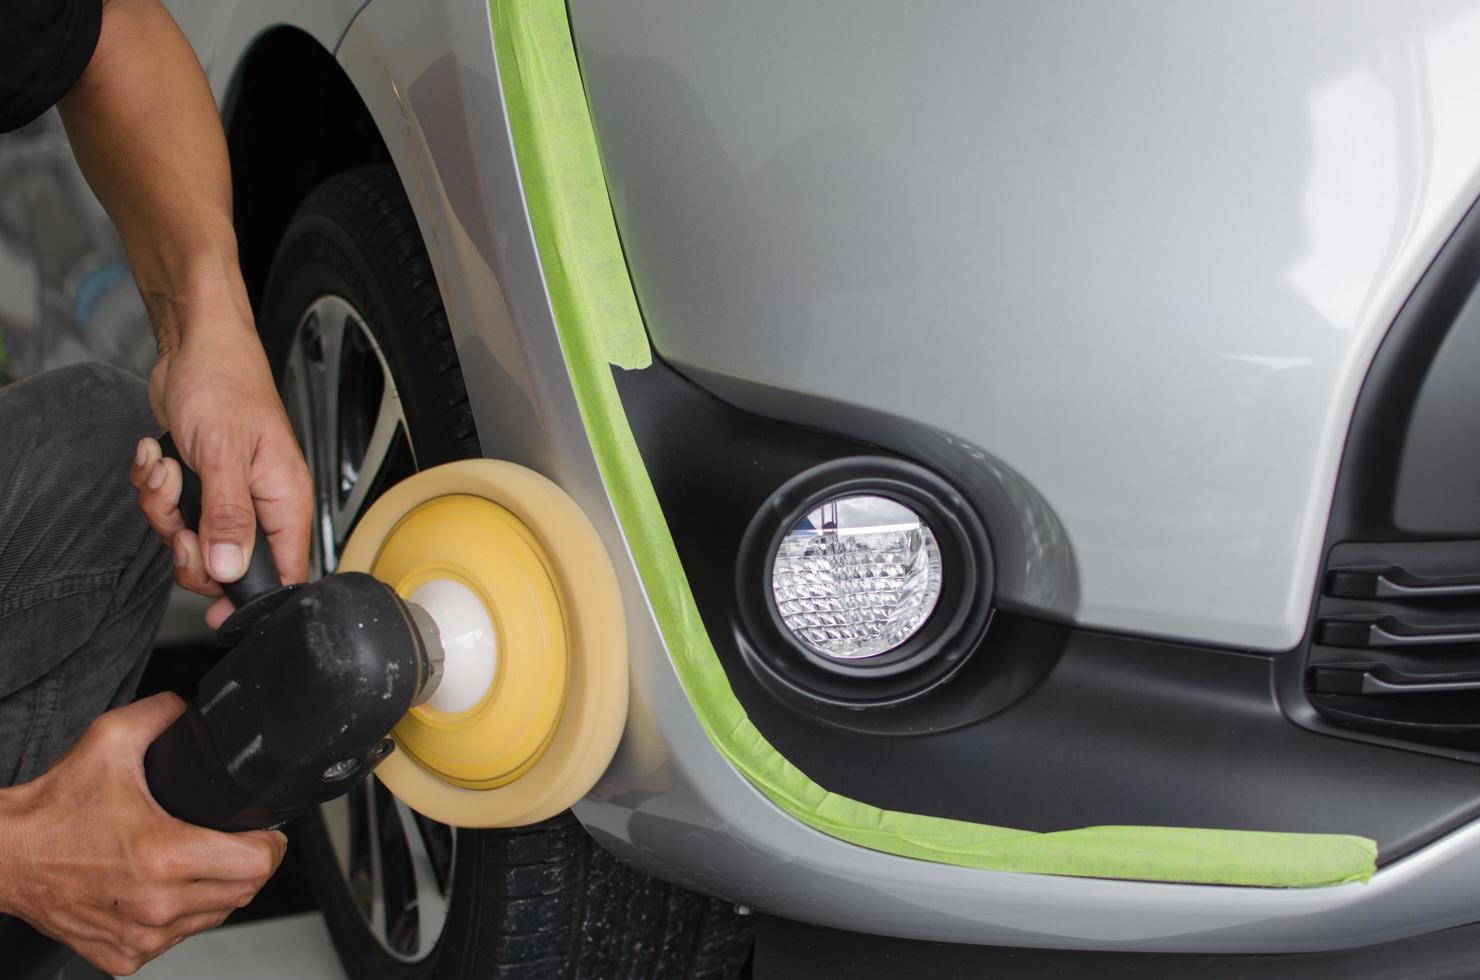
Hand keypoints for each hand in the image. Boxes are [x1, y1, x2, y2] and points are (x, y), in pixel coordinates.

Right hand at [0, 695, 286, 974]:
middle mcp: (154, 904)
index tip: (261, 830)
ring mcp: (140, 936)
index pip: (257, 863)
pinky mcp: (124, 956)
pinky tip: (165, 887)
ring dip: (217, 889)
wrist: (6, 856)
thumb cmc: (53, 808)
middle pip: (245, 891)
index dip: (270, 843)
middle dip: (248, 862)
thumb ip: (164, 713)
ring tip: (193, 859)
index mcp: (161, 855)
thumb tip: (195, 711)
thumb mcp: (111, 739)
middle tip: (231, 839)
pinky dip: (182, 914)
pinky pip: (179, 937)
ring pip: (216, 916)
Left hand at [132, 304, 310, 627]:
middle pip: (225, 567)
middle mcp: (260, 503)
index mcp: (285, 499)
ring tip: (165, 470)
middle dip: (187, 546)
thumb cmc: (226, 381)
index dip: (252, 598)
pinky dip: (153, 488)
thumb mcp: (225, 452)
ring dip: (163, 511)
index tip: (218, 612)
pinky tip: (158, 457)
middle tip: (177, 521)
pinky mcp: (198, 485)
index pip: (285, 573)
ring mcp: (228, 495)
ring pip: (190, 541)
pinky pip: (169, 514)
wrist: (193, 343)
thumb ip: (228, 516)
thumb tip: (231, 571)